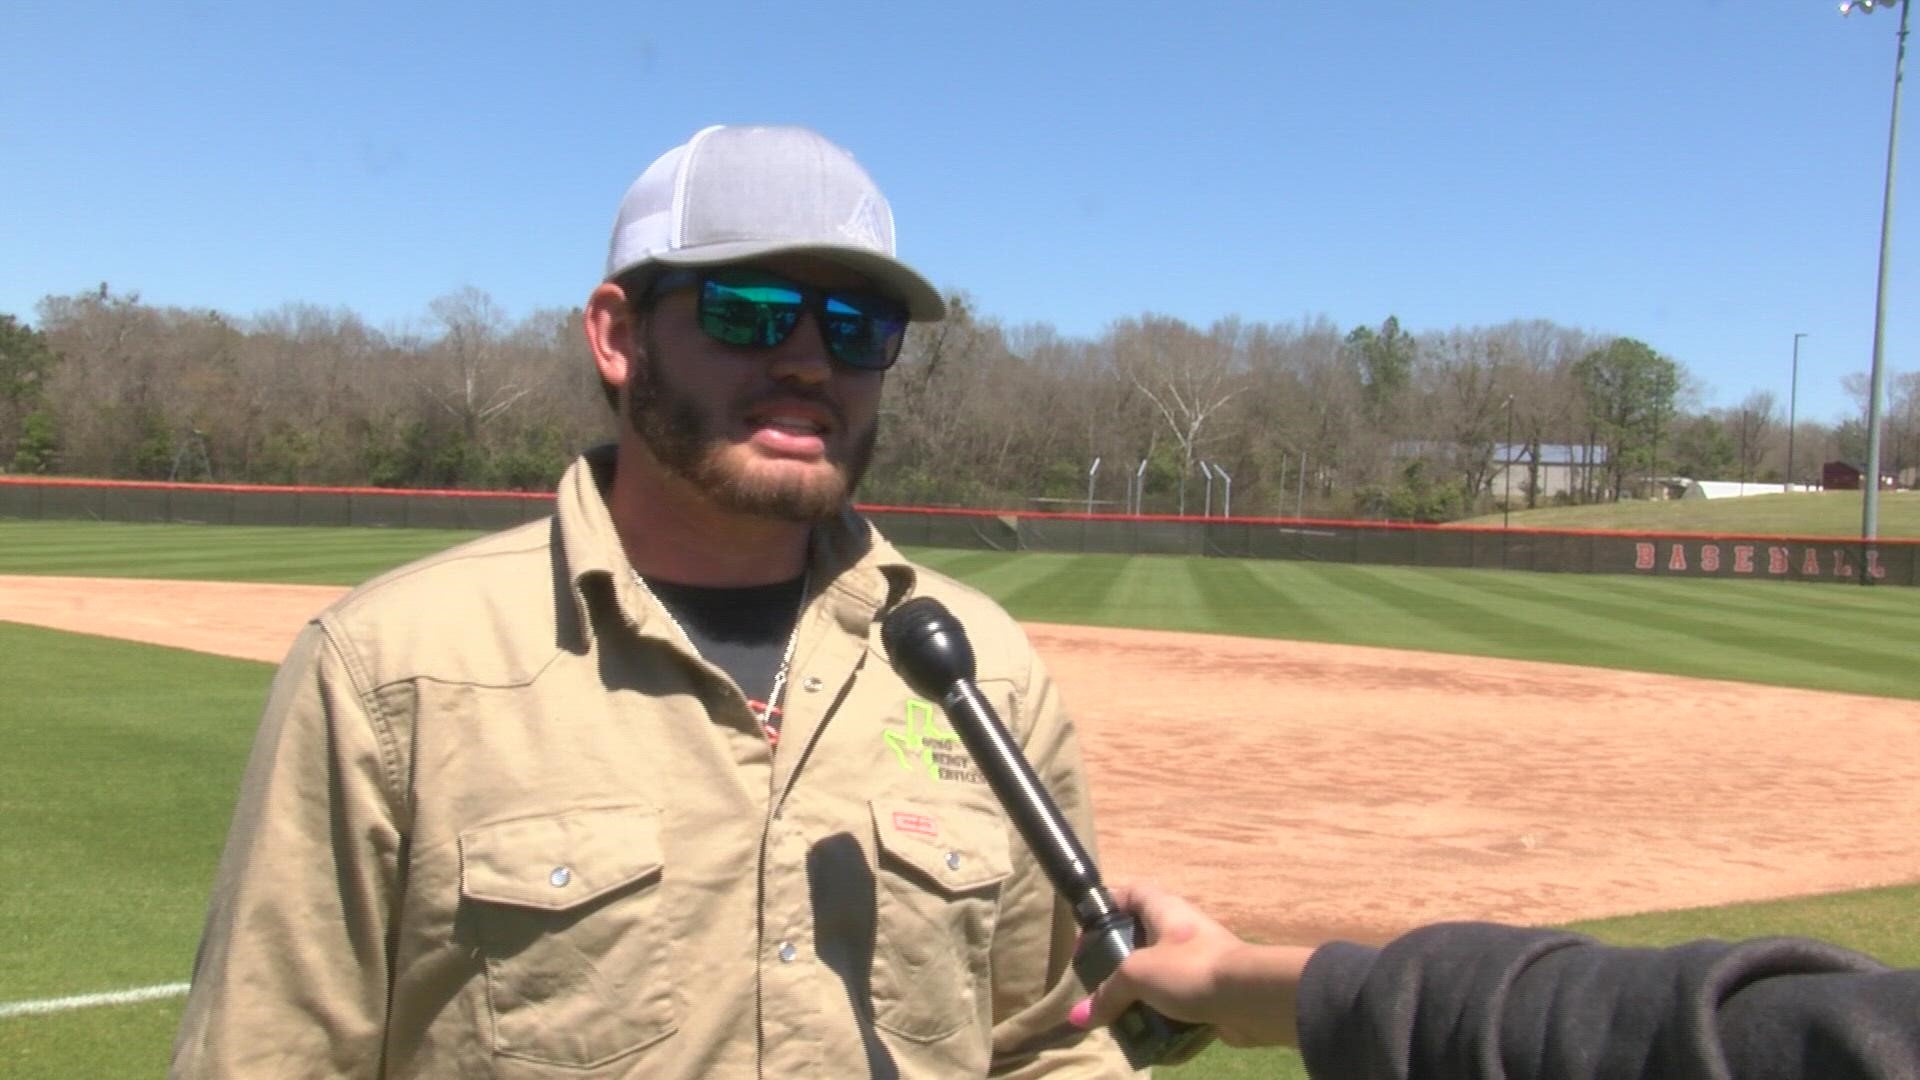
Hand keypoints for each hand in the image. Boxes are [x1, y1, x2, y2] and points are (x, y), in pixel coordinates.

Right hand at [1068, 881, 1310, 1048]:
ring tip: (1121, 1017)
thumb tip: (1079, 1018)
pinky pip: (1179, 1004)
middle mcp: (1182, 930)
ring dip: (1141, 997)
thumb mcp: (1137, 975)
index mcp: (1165, 909)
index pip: (1132, 891)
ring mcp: (1199, 961)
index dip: (1107, 904)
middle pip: (1142, 939)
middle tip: (1101, 986)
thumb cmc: (1190, 968)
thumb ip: (1107, 994)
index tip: (1088, 932)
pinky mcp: (1211, 992)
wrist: (1249, 998)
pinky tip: (1149, 1035)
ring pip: (1160, 976)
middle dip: (1120, 965)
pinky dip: (1163, 1018)